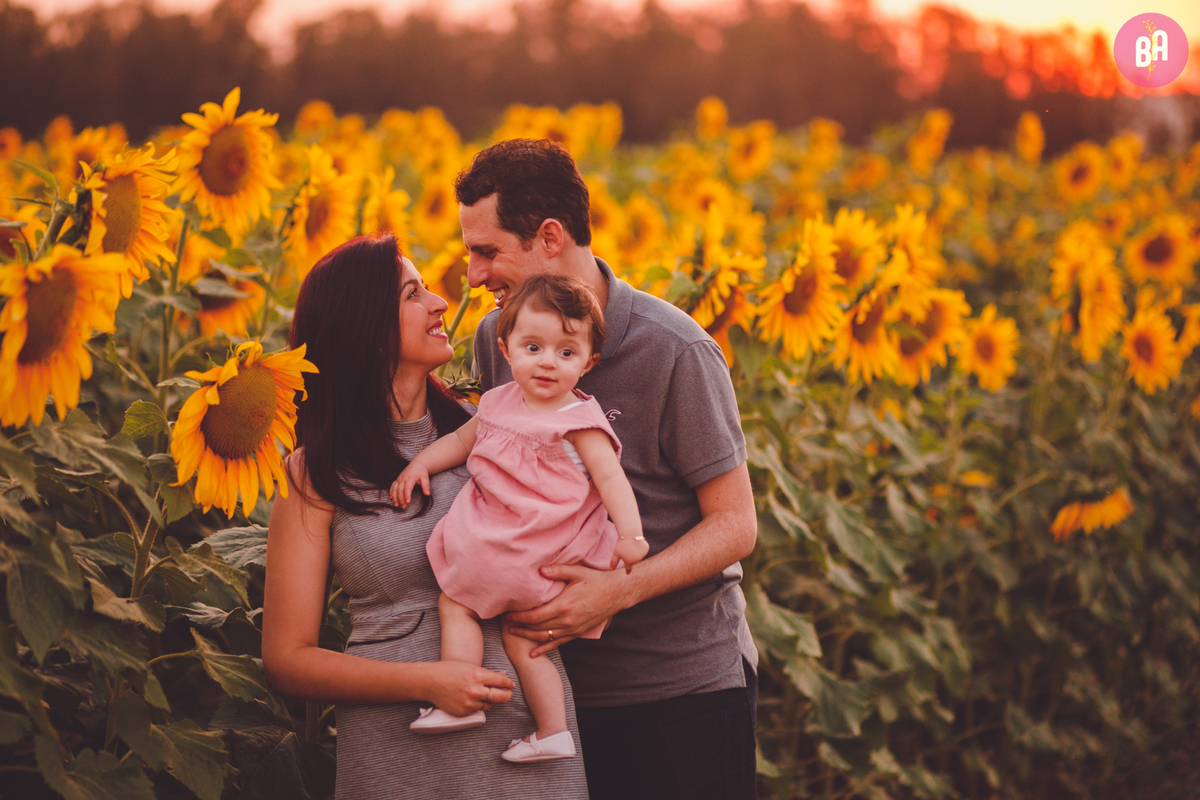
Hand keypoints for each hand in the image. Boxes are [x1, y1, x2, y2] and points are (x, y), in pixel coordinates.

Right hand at [390, 463, 430, 507]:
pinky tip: (392, 498)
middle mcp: (403, 479)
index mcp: (410, 478)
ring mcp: (399, 479)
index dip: (407, 495)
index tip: (408, 502)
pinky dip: (391, 492)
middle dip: (401, 499)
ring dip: (395, 498)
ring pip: (394, 489)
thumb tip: (427, 494)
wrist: (417, 464)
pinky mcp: (397, 480)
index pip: (407, 488)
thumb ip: (426, 486)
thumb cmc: (421, 471)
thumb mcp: (425, 477)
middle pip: (400, 490)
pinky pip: (392, 486)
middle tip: (404, 507)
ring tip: (397, 505)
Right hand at [423, 661, 513, 715]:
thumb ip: (487, 673)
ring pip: (489, 705)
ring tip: (482, 694)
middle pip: (500, 697)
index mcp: (478, 676)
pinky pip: (476, 710)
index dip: (508, 683)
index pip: (501, 682)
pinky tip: (469, 699)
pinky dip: (476, 705)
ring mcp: (469, 703)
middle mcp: (475, 690)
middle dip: (506, 696)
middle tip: (507, 694)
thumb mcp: (469, 667)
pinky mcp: (463, 712)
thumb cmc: (449, 670)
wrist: (430, 682)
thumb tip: (503, 676)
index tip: (511, 685)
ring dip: (489, 700)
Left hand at [505, 563, 632, 656]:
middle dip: (520, 626)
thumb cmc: (596, 580)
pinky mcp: (577, 633)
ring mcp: (572, 629)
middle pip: (537, 628)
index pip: (535, 616)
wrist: (617, 593)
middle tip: (506, 623)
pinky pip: (557, 643)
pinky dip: (544, 649)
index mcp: (564, 605)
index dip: (519, 616)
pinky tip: (533, 653)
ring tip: (514, 633)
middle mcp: (566, 620)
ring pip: (545, 637)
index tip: (508, 614)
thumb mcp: (577, 572)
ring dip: (528, 637)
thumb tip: (540, 570)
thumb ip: (558, 571)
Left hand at [610, 537, 648, 573]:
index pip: (628, 568)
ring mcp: (642, 555)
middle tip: (627, 549)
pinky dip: (640, 548)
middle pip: (633, 560)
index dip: (627, 570)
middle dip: (631, 556)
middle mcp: (637, 560)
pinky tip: (637, 543)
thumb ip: (614, 562)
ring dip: (636, 553)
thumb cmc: (622, 543)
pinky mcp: (646, 549)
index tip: (627, 573)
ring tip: (632, 545)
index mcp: (629, 562)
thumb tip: (611, 569)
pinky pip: (643, 551)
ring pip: (639, 556)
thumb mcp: (616, 553)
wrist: (630, 533)